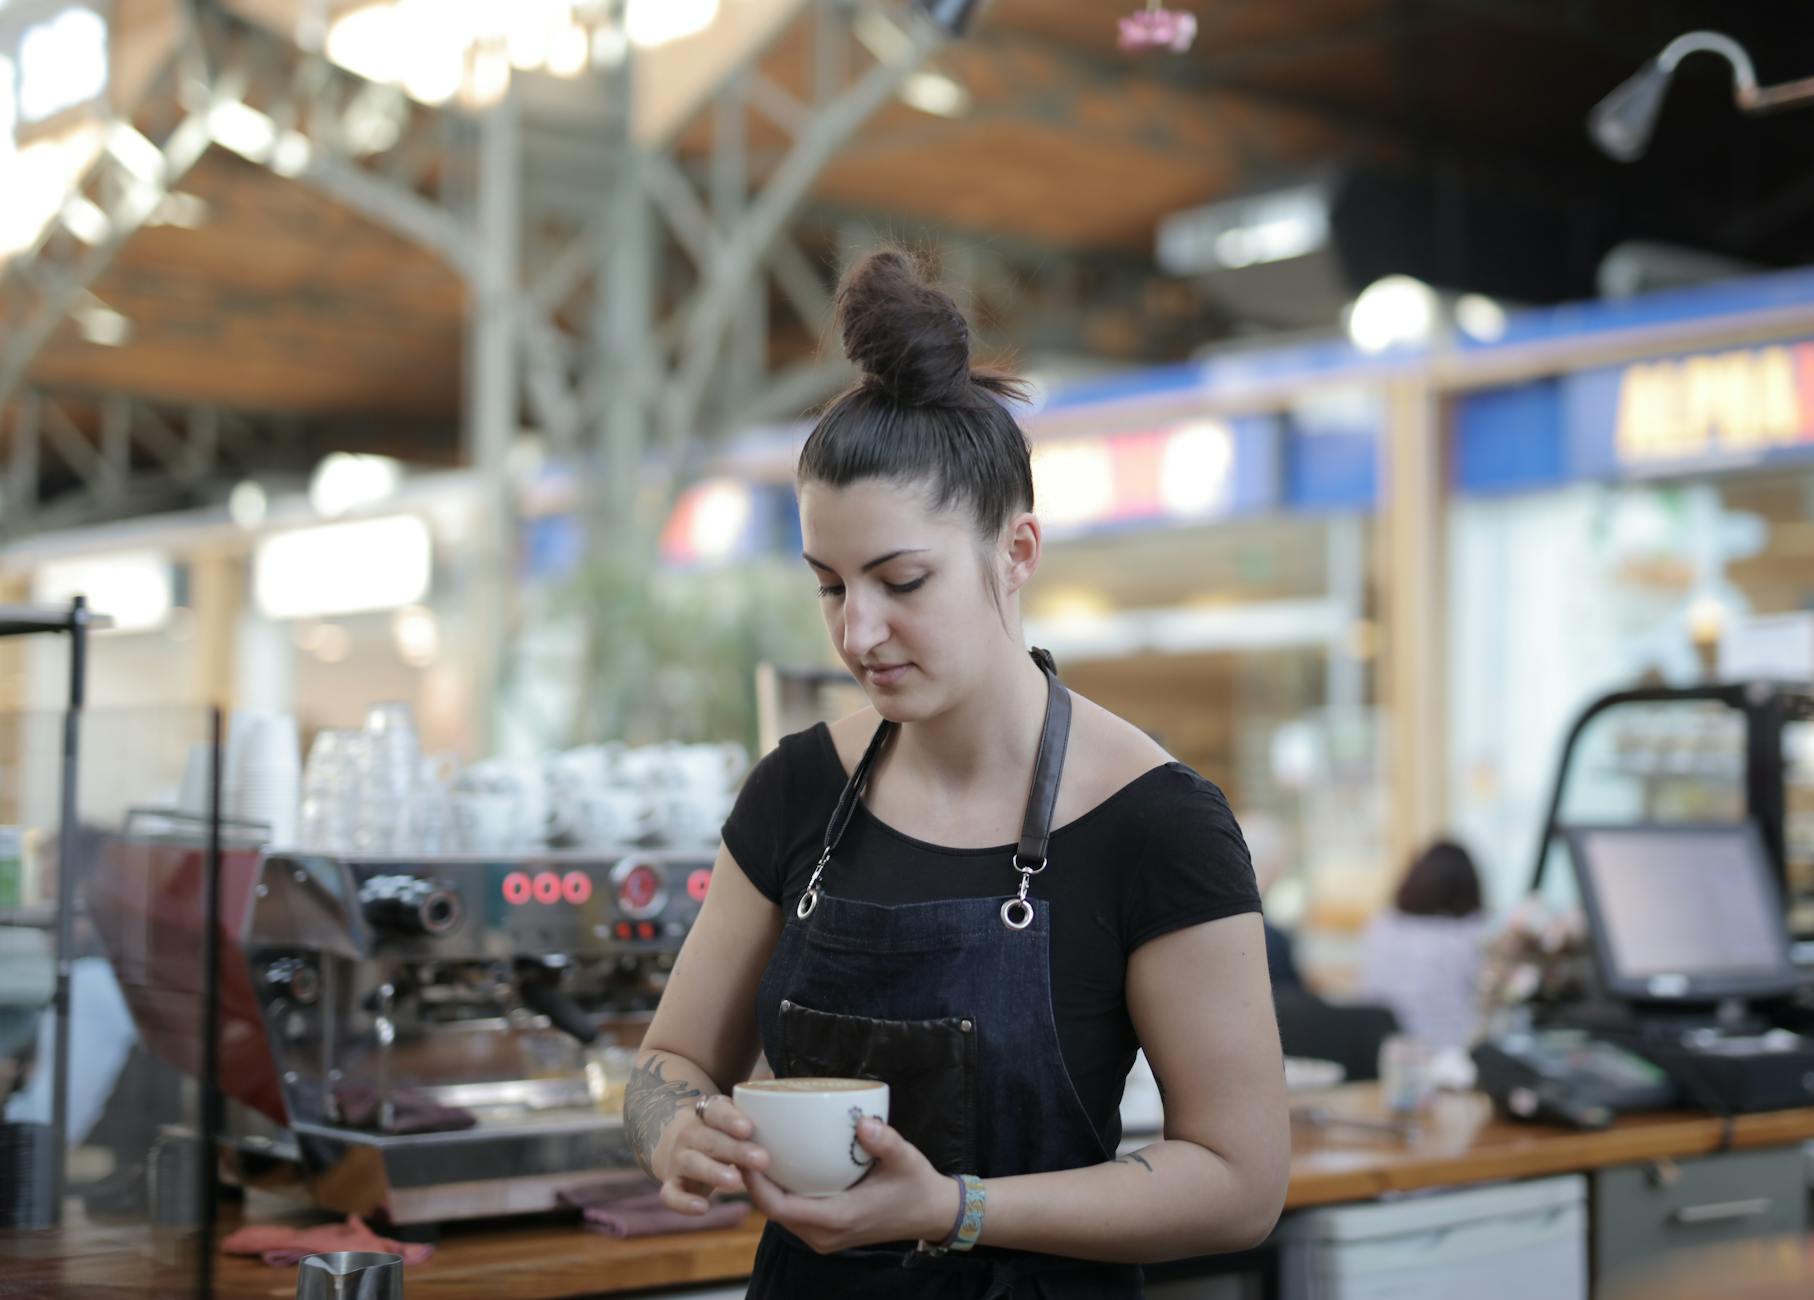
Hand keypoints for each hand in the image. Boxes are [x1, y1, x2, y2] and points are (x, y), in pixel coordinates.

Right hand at [658, 1096, 770, 1215]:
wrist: (674, 1143)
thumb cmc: (717, 1131)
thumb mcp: (731, 1115)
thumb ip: (754, 1107)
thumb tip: (783, 1085)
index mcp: (707, 1113)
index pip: (717, 1112)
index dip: (732, 1119)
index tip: (749, 1128)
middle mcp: (690, 1134)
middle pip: (711, 1140)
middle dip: (736, 1150)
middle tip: (762, 1159)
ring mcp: (678, 1159)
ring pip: (693, 1164)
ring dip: (713, 1172)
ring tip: (736, 1182)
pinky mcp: (671, 1184)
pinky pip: (671, 1195)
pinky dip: (683, 1203)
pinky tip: (703, 1209)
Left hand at [738, 1117, 958, 1254]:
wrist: (931, 1214)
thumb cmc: (916, 1186)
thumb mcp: (905, 1159)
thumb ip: (885, 1141)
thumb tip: (862, 1121)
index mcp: (837, 1218)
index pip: (778, 1207)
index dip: (755, 1183)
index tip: (746, 1152)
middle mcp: (824, 1235)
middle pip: (771, 1210)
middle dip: (753, 1180)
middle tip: (744, 1142)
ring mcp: (824, 1237)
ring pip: (779, 1213)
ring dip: (763, 1186)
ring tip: (756, 1149)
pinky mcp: (826, 1232)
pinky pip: (792, 1214)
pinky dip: (779, 1192)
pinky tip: (779, 1165)